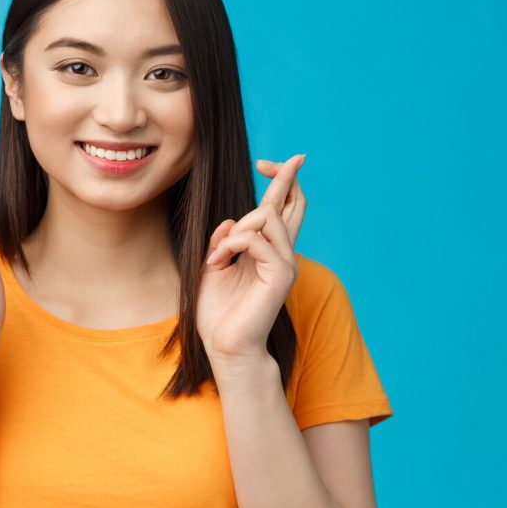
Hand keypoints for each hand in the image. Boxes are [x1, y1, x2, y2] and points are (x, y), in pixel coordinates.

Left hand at [196, 153, 307, 366]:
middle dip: (283, 176)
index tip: (270, 161)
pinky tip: (219, 262)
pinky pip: (256, 239)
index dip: (282, 181)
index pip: (283, 209)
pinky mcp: (280, 274)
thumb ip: (222, 241)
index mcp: (267, 251)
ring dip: (236, 229)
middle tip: (266, 161)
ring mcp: (285, 263)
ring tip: (219, 255)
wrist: (225, 347)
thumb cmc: (218, 313)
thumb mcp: (213, 266)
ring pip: (268, 216)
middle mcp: (282, 254)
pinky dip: (231, 244)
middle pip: (293, 203)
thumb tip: (229, 221)